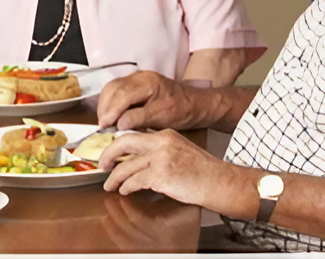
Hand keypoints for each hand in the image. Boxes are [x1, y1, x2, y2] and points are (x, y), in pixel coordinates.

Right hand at [96, 70, 214, 131]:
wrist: (196, 104)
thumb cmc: (182, 110)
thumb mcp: (163, 117)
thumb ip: (140, 118)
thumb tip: (119, 124)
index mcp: (148, 82)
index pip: (122, 94)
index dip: (111, 110)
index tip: (105, 125)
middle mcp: (139, 77)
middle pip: (113, 88)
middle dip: (105, 108)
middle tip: (102, 126)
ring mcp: (136, 79)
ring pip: (111, 88)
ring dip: (105, 106)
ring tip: (105, 123)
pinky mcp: (134, 84)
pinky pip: (115, 90)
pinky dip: (110, 103)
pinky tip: (111, 116)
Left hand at [99, 129, 245, 212]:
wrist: (221, 182)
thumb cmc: (205, 172)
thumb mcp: (181, 150)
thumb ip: (161, 149)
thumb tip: (138, 159)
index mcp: (165, 135)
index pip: (134, 134)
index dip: (119, 143)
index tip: (111, 151)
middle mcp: (161, 143)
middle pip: (124, 142)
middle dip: (108, 154)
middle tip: (102, 164)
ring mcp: (161, 159)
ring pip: (126, 165)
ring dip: (114, 177)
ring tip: (110, 184)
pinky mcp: (161, 176)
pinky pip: (135, 181)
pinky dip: (126, 187)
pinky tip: (125, 191)